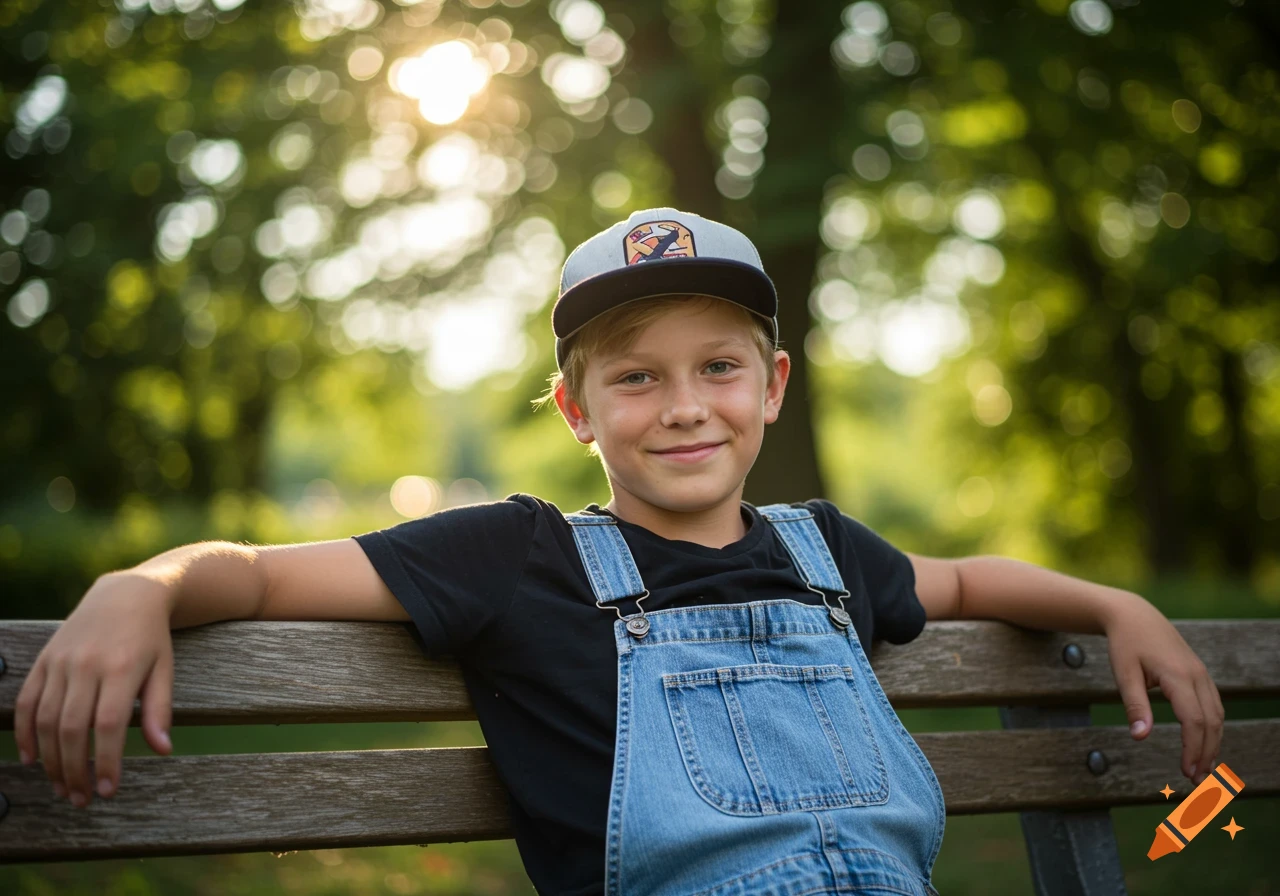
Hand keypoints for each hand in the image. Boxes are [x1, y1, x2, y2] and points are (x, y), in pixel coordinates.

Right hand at [13, 572, 175, 807]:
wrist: (126, 594)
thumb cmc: (151, 638)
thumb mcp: (165, 669)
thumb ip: (161, 709)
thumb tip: (163, 750)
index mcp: (122, 668)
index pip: (108, 726)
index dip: (104, 762)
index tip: (108, 791)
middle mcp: (87, 665)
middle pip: (71, 728)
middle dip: (74, 770)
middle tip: (82, 799)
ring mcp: (60, 662)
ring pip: (45, 720)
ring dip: (50, 760)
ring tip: (63, 787)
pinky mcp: (44, 660)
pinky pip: (26, 702)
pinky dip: (25, 733)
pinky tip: (33, 759)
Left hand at [1103, 594, 1224, 785]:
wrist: (1135, 615)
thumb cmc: (1125, 644)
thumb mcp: (1123, 673)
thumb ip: (1134, 705)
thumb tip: (1140, 738)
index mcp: (1178, 676)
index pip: (1193, 720)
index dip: (1192, 749)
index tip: (1185, 772)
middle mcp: (1196, 675)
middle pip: (1211, 722)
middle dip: (1206, 753)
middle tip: (1196, 780)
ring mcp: (1202, 674)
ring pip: (1217, 715)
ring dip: (1212, 743)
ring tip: (1202, 769)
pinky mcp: (1200, 674)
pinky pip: (1213, 705)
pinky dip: (1213, 728)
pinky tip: (1205, 744)